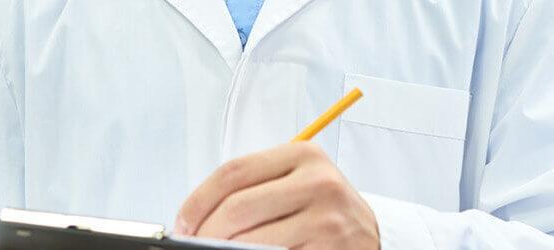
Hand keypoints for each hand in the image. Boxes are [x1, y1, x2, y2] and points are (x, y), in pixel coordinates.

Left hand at [176, 142, 378, 248]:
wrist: (371, 235)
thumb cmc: (321, 209)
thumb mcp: (295, 182)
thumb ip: (252, 188)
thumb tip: (194, 218)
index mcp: (303, 155)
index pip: (232, 173)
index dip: (197, 201)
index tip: (183, 222)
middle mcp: (319, 183)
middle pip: (237, 209)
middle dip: (206, 233)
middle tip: (195, 244)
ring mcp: (327, 220)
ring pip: (250, 241)